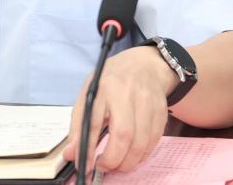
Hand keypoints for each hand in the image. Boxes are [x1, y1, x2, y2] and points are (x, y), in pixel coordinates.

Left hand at [63, 46, 174, 173]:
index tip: (83, 164)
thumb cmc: (112, 81)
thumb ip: (78, 123)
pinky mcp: (161, 111)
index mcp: (103, 87)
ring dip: (128, 161)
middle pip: (123, 134)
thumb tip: (71, 154)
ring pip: (141, 142)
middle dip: (113, 159)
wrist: (144, 65)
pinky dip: (142, 154)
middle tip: (104, 167)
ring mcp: (147, 101)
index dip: (87, 147)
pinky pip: (154, 141)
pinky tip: (133, 155)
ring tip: (118, 164)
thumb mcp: (89, 93)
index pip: (92, 121)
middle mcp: (126, 92)